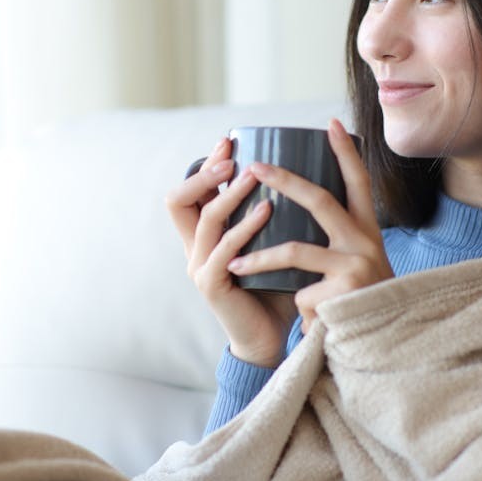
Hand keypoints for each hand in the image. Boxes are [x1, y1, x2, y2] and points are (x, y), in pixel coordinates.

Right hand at [165, 138, 297, 366]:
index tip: (228, 141)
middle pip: (178, 200)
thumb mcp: (273, 242)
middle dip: (204, 174)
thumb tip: (303, 168)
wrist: (276, 339)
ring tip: (254, 175)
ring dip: (229, 194)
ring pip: (204, 219)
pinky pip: (223, 250)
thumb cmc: (280, 287)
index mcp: (205, 237)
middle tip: (231, 156)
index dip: (205, 165)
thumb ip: (274, 214)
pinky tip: (266, 211)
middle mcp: (195, 249)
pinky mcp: (212, 286)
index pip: (191, 192)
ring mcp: (199, 268)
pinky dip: (243, 227)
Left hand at [226, 118, 392, 334]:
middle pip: (321, 200)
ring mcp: (356, 266)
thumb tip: (290, 215)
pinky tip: (310, 323)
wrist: (385, 348)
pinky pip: (300, 293)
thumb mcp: (355, 267)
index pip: (358, 184)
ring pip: (294, 252)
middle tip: (256, 167)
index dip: (345, 153)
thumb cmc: (360, 305)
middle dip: (285, 181)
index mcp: (368, 232)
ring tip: (235, 266)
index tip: (331, 122)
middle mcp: (366, 242)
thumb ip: (333, 244)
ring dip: (259, 261)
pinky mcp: (343, 293)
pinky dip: (297, 309)